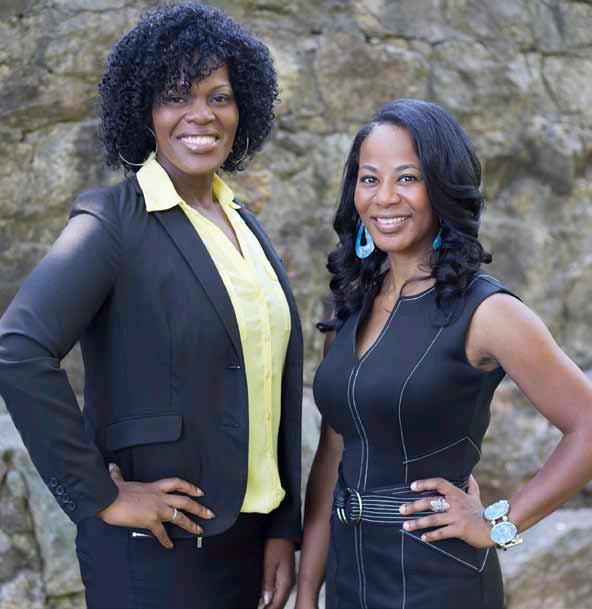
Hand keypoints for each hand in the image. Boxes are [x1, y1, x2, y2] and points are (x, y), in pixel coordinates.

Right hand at [98, 463, 214, 549]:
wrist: (108, 498)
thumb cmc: (112, 490)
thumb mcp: (118, 480)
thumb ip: (118, 475)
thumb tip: (112, 467)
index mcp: (153, 487)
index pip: (177, 483)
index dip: (190, 487)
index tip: (200, 491)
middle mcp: (159, 497)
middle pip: (185, 501)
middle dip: (199, 508)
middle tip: (210, 514)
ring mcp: (157, 508)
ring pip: (179, 516)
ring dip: (191, 524)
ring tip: (200, 531)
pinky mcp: (150, 521)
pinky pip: (161, 533)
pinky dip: (166, 540)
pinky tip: (170, 546)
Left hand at [261, 537, 294, 608]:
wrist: (283, 532)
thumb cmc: (276, 544)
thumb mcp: (269, 564)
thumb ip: (268, 583)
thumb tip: (266, 600)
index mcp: (286, 582)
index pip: (277, 605)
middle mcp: (290, 583)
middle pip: (279, 603)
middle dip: (270, 607)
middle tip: (258, 607)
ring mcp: (289, 579)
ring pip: (280, 598)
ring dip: (271, 603)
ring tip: (261, 605)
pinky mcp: (286, 575)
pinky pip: (280, 591)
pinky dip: (273, 595)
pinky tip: (266, 596)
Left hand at [399, 475, 492, 548]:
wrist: (496, 528)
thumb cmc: (482, 512)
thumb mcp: (475, 496)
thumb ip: (471, 485)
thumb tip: (469, 473)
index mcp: (457, 494)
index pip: (439, 483)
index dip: (425, 483)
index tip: (412, 486)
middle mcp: (455, 504)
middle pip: (430, 502)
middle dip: (414, 506)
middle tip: (401, 509)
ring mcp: (457, 517)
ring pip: (433, 519)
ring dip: (418, 523)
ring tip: (405, 526)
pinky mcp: (460, 530)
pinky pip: (442, 533)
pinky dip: (432, 536)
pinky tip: (422, 538)